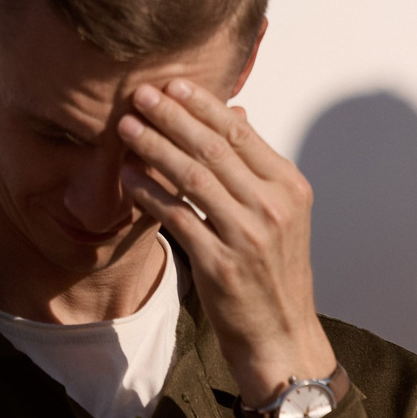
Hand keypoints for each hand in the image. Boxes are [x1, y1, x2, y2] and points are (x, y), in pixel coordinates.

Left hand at [117, 78, 338, 408]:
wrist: (282, 334)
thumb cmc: (274, 272)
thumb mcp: (280, 215)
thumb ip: (256, 168)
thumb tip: (236, 115)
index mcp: (290, 188)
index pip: (241, 133)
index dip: (203, 105)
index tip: (172, 84)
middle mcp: (273, 207)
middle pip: (214, 148)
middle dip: (172, 116)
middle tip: (139, 94)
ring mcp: (249, 236)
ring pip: (193, 178)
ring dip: (154, 148)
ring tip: (126, 127)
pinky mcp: (221, 264)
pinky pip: (177, 217)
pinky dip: (149, 194)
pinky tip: (127, 177)